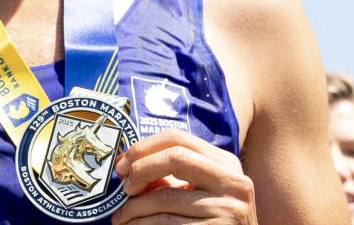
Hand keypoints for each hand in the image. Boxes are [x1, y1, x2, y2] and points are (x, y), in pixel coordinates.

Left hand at [112, 129, 256, 223]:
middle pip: (174, 157)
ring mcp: (227, 208)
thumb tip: (125, 165)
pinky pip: (168, 223)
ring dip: (134, 208)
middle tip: (124, 189)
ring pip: (166, 197)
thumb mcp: (199, 192)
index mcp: (225, 162)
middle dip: (140, 170)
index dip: (143, 147)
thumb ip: (170, 176)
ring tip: (121, 217)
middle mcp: (232, 181)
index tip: (123, 165)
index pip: (178, 138)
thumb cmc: (213, 221)